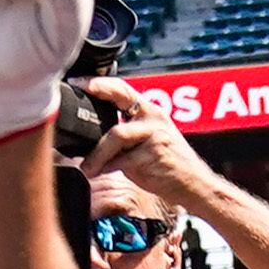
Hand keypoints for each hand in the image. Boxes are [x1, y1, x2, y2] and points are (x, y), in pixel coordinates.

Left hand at [80, 77, 225, 215]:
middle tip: (71, 111)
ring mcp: (155, 135)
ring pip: (116, 135)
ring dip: (97, 153)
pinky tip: (99, 174)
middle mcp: (154, 118)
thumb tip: (91, 140)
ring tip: (86, 167)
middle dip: (94, 101)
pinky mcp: (154, 155)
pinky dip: (107, 167)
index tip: (78, 82)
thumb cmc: (169, 166)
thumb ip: (126, 135)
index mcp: (151, 112)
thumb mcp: (149, 142)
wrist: (196, 186)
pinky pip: (122, 160)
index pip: (123, 89)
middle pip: (119, 100)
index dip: (99, 83)